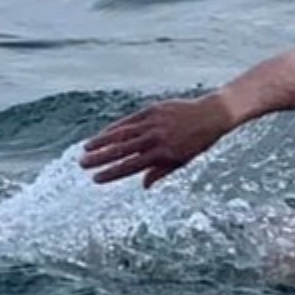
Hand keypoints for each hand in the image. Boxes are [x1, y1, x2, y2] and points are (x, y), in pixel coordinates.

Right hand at [80, 93, 232, 187]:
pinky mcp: (154, 109)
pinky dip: (116, 127)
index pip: (131, 166)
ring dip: (103, 141)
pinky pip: (131, 120)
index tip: (96, 179)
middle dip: (100, 158)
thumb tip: (143, 185)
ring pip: (123, 133)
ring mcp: (154, 122)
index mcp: (162, 154)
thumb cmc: (198, 141)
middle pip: (122, 149)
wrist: (213, 114)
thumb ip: (161, 172)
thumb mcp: (183, 160)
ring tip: (86, 148)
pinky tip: (104, 134)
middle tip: (82, 164)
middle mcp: (156, 138)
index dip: (112, 173)